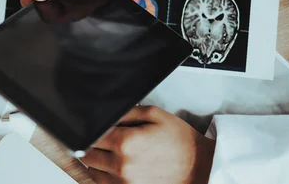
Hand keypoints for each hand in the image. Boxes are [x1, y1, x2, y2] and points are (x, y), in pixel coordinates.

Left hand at [82, 106, 215, 183]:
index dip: (94, 130)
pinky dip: (105, 176)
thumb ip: (125, 112)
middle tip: (108, 141)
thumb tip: (105, 115)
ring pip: (92, 171)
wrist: (200, 167)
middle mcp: (121, 166)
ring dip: (98, 162)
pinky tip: (117, 167)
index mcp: (126, 142)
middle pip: (88, 155)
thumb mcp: (154, 114)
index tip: (100, 129)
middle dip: (94, 145)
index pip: (92, 136)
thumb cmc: (180, 142)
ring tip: (113, 154)